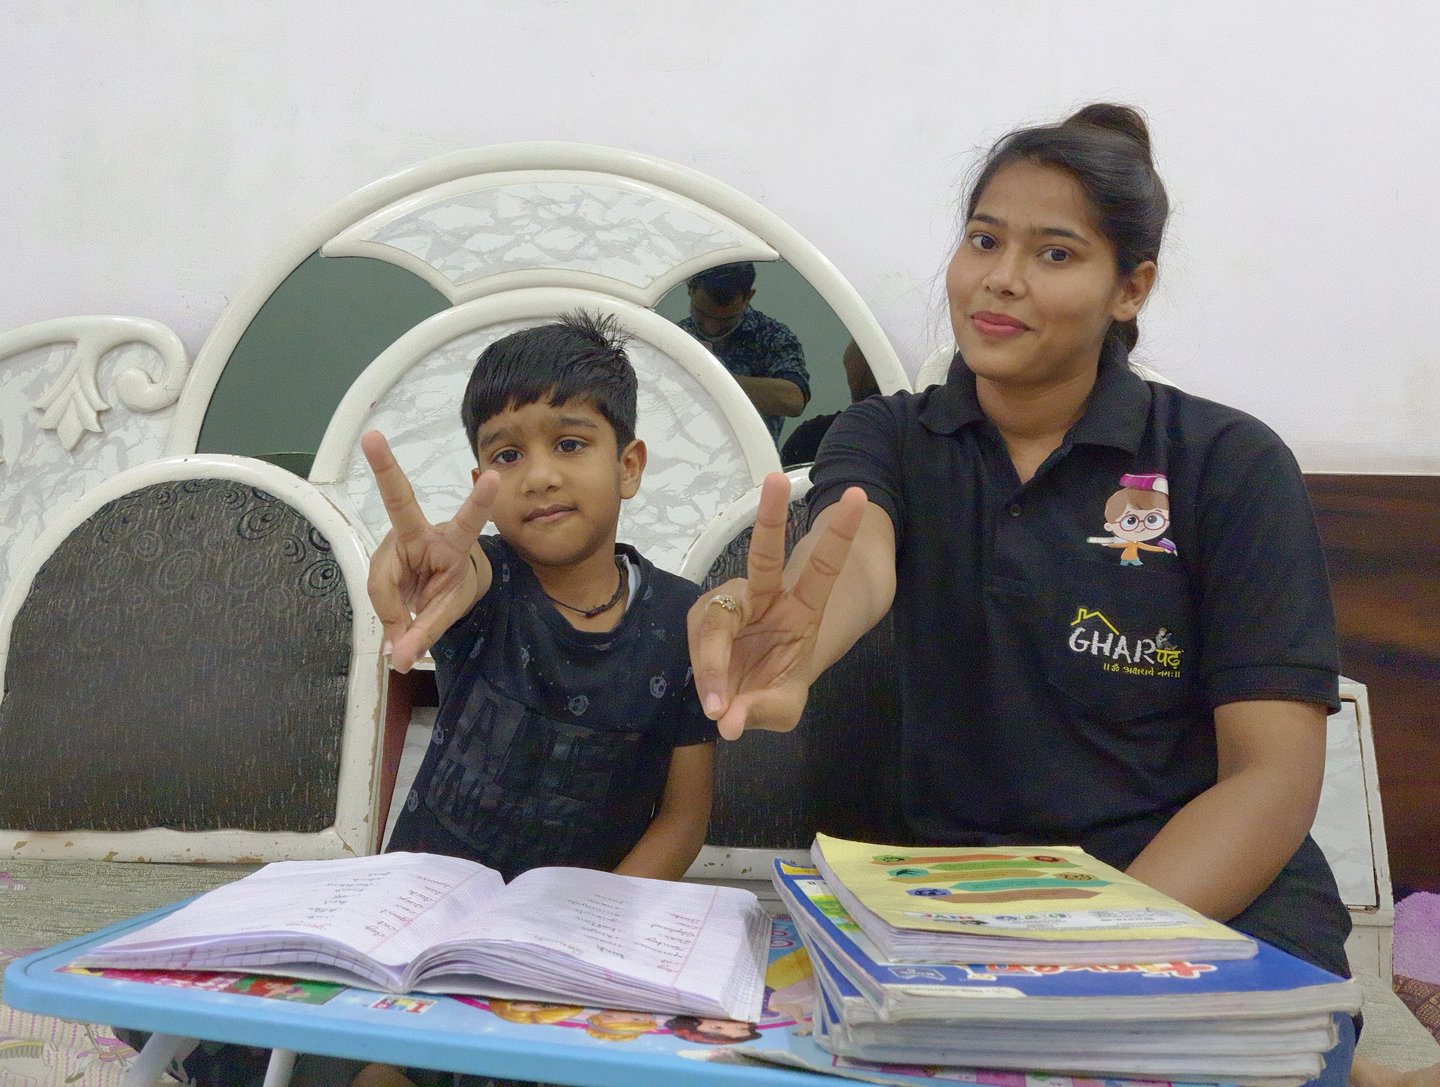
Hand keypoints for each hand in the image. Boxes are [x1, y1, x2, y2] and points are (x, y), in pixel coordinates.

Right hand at [361, 430, 498, 672]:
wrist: (443, 586)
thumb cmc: (451, 586)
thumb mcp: (448, 610)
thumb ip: (426, 632)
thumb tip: (397, 659)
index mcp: (453, 541)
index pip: (468, 521)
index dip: (479, 501)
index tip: (493, 476)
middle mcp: (421, 531)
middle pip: (398, 503)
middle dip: (385, 468)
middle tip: (372, 438)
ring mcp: (397, 540)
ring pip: (382, 581)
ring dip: (395, 612)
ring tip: (411, 626)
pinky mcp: (381, 556)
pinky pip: (376, 590)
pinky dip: (387, 614)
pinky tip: (397, 620)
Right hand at [688, 473, 866, 739]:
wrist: (741, 692)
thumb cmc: (774, 687)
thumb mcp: (783, 708)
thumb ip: (762, 710)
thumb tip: (728, 719)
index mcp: (802, 609)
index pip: (824, 567)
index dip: (840, 534)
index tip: (858, 497)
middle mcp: (767, 596)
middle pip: (765, 555)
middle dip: (770, 516)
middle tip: (774, 480)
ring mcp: (733, 604)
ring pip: (716, 621)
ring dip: (713, 662)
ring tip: (717, 705)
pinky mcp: (704, 618)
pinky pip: (699, 642)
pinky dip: (704, 673)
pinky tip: (713, 699)